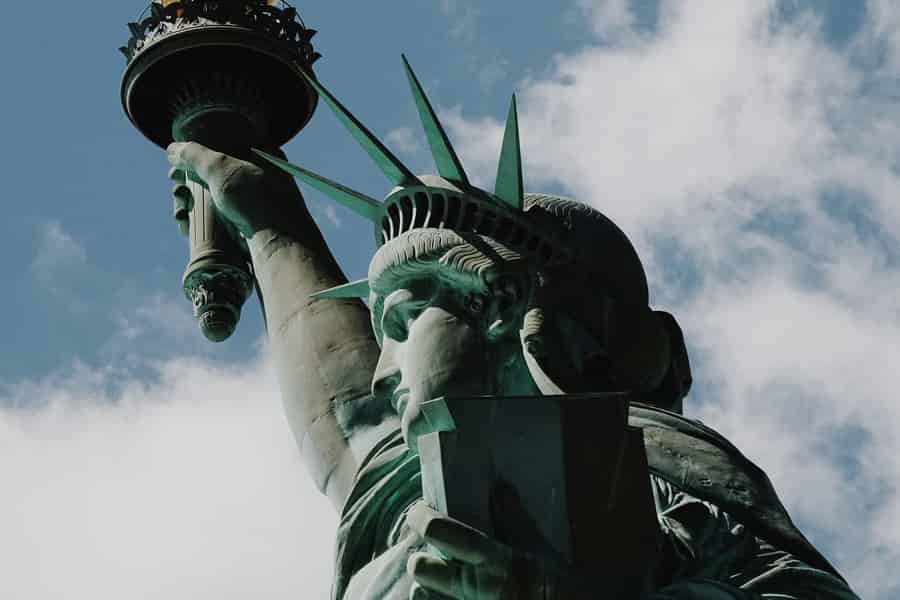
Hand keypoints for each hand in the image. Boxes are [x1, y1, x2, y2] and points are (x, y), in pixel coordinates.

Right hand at [166, 142, 306, 238]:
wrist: (279, 245)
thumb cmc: (257, 200)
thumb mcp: (221, 168)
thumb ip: (195, 155)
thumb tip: (174, 149)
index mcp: (264, 155)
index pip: (224, 146)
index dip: (199, 154)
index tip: (178, 164)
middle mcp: (261, 178)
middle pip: (215, 175)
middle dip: (189, 183)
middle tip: (178, 191)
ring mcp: (254, 204)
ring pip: (214, 199)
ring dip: (191, 203)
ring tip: (180, 212)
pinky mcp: (248, 226)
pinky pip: (219, 219)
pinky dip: (201, 220)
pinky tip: (186, 224)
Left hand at [406, 502, 590, 599]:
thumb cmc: (559, 587)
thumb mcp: (541, 552)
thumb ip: (517, 521)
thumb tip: (501, 490)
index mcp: (495, 561)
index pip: (444, 533)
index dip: (422, 519)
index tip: (419, 511)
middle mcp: (477, 588)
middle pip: (421, 568)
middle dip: (420, 557)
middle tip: (429, 551)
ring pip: (421, 596)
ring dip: (425, 586)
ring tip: (436, 580)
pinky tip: (444, 596)